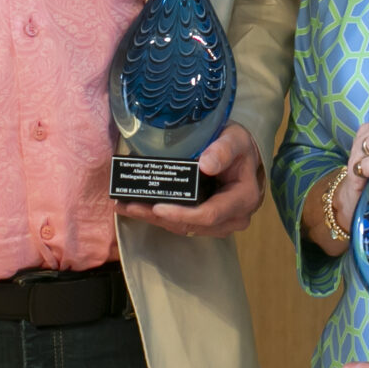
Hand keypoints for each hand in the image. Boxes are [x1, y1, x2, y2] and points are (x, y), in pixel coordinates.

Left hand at [118, 123, 264, 238]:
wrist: (243, 155)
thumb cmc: (239, 146)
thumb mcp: (234, 139)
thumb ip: (223, 150)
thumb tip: (206, 165)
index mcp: (243, 199)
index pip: (210, 214)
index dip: (183, 214)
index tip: (157, 207)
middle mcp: (233, 218)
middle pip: (191, 225)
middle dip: (159, 217)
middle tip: (130, 205)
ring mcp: (220, 223)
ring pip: (183, 227)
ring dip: (153, 218)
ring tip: (125, 205)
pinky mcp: (206, 223)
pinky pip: (180, 223)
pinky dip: (158, 216)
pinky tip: (136, 206)